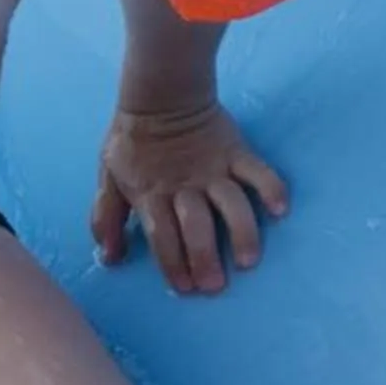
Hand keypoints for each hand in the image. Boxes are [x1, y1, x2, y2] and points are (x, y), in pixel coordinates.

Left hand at [91, 99, 288, 294]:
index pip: (162, 233)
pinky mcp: (235, 153)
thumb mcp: (109, 176)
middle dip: (203, 256)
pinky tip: (279, 210)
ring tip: (247, 260)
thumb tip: (109, 258)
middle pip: (195, 224)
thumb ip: (106, 217)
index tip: (185, 288)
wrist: (162, 96)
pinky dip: (270, 187)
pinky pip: (257, 170)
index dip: (172, 262)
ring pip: (230, 202)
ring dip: (240, 231)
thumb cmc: (133, 142)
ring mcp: (213, 170)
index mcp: (151, 193)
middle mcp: (184, 186)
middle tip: (214, 285)